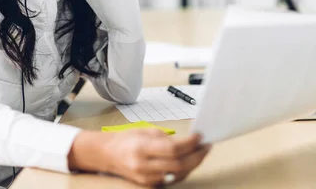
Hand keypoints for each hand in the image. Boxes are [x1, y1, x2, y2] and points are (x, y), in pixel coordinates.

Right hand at [76, 129, 209, 185]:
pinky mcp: (150, 185)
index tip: (200, 136)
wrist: (108, 154)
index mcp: (141, 148)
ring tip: (202, 152)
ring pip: (178, 174)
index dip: (190, 144)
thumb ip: (166, 138)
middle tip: (206, 145)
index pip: (172, 149)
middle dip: (197, 155)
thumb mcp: (146, 131)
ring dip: (194, 163)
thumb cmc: (127, 139)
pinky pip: (172, 178)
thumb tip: (189, 141)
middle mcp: (144, 166)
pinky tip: (191, 160)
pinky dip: (184, 170)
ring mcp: (147, 178)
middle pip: (178, 164)